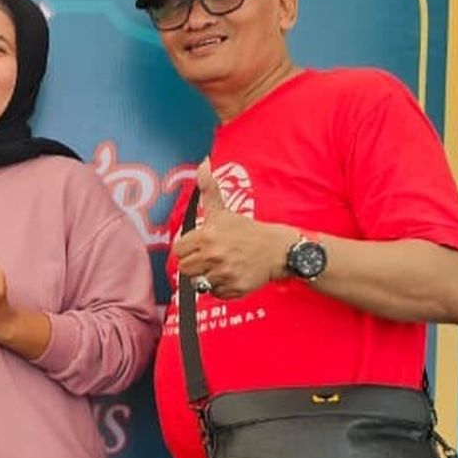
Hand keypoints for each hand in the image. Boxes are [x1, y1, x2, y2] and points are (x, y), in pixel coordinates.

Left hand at [172, 159, 296, 298]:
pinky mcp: (235, 288)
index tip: (199, 245)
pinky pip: (216, 293)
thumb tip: (203, 163)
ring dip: (208, 276)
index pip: (179, 250)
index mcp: (208, 235)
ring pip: (199, 283)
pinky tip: (232, 275)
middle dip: (195, 263)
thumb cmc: (247, 230)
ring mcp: (225, 273)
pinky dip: (222, 288)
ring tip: (222, 265)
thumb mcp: (224, 210)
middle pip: (185, 269)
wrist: (278, 249)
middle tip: (211, 256)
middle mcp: (214, 255)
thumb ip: (208, 189)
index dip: (187, 248)